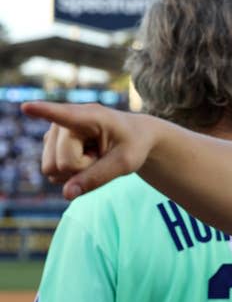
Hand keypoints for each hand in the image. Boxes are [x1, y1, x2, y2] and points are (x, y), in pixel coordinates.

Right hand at [21, 102, 153, 199]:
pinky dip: (70, 173)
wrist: (134, 136)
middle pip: (59, 163)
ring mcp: (54, 132)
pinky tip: (84, 158)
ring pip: (51, 169)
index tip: (27, 107)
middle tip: (101, 155)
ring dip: (75, 171)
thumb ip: (97, 178)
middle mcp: (65, 121)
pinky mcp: (50, 143)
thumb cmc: (133, 145)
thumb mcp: (125, 164)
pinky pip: (52, 172)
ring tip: (94, 155)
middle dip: (81, 168)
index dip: (43, 112)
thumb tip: (66, 194)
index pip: (63, 115)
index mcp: (90, 116)